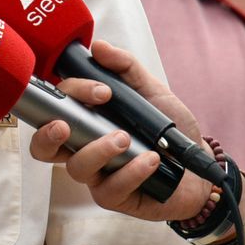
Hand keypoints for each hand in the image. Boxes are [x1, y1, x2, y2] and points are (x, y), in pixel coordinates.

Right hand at [27, 39, 213, 222]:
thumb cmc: (171, 132)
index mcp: (86, 122)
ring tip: (125, 139)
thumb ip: (126, 69)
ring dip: (98, 150)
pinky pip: (110, 188)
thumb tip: (99, 47)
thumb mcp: (152, 92)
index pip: (57, 108)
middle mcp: (83, 148)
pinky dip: (131, 172)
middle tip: (65, 125)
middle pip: (43, 147)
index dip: (67, 97)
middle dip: (46, 136)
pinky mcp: (114, 197)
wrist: (201, 168)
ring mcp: (97, 175)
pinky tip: (151, 160)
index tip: (99, 91)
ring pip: (76, 168)